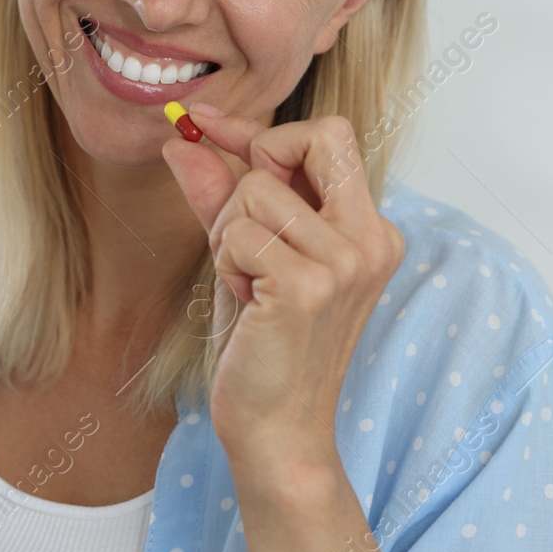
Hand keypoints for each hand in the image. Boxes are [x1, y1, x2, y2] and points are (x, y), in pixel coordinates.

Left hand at [162, 109, 404, 472]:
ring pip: (254, 191)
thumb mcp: (244, 255)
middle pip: (312, 137)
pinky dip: (226, 264)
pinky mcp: (307, 287)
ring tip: (248, 283)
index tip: (204, 122)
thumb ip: (219, 193)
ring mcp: (345, 262)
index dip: (259, 129)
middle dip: (255, 169)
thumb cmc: (263, 344)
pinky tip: (247, 302)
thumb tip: (182, 138)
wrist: (276, 429)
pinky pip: (238, 233)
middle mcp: (370, 238)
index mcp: (368, 229)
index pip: (326, 135)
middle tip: (244, 234)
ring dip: (230, 235)